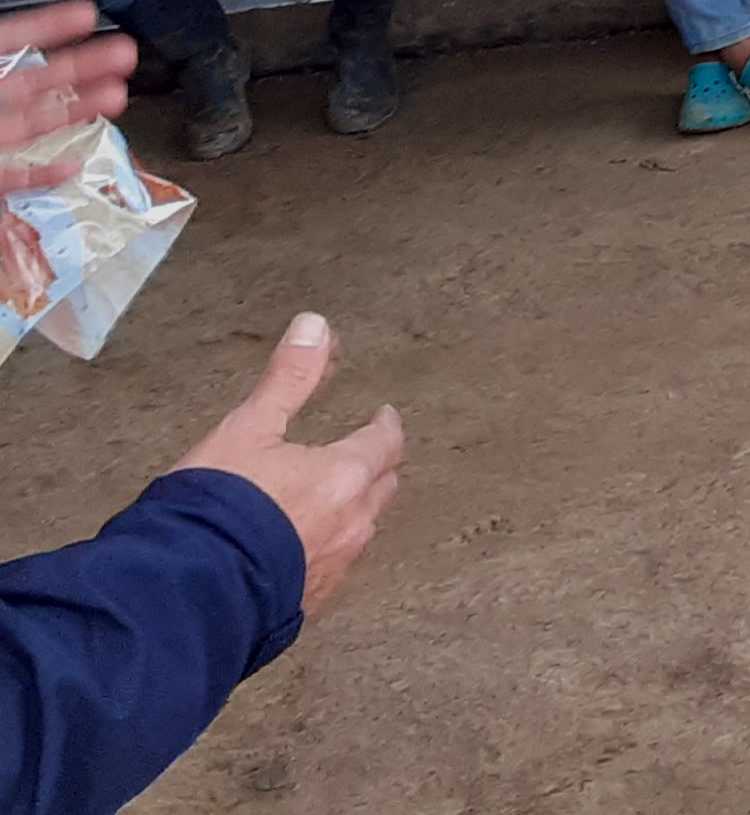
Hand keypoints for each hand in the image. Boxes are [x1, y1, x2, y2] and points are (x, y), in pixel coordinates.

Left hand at [0, 0, 132, 159]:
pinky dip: (45, 172)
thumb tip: (27, 28)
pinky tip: (71, 163)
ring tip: (118, 95)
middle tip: (125, 52)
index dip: (51, 25)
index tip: (87, 12)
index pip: (14, 38)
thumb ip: (2, 43)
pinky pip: (16, 174)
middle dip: (87, 64)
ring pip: (36, 122)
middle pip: (38, 79)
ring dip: (79, 109)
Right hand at [174, 316, 404, 618]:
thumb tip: (317, 324)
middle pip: (380, 489)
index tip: (383, 417)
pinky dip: (322, 552)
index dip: (384, 428)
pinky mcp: (306, 606)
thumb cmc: (215, 507)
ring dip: (352, 512)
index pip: (384, 444)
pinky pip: (328, 571)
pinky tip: (300, 553)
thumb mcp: (247, 429)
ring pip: (358, 532)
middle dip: (375, 468)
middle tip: (366, 455)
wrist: (183, 593)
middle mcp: (350, 525)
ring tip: (333, 503)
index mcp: (343, 477)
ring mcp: (331, 570)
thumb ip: (289, 378)